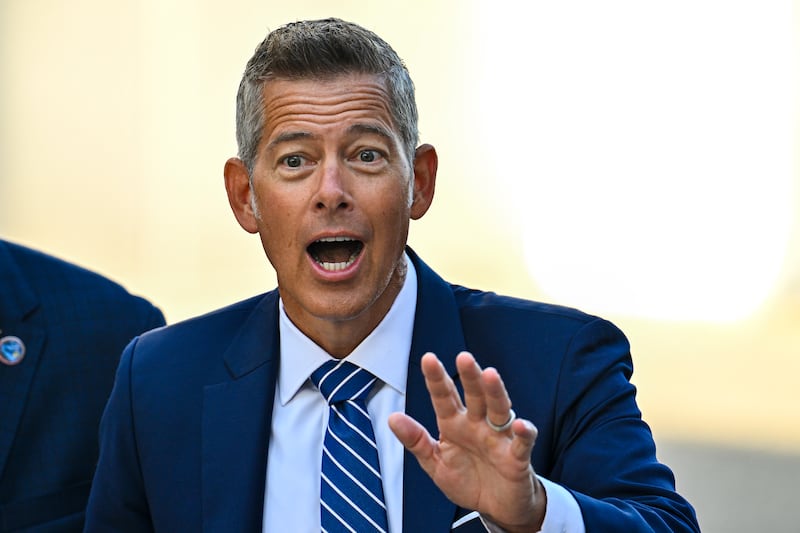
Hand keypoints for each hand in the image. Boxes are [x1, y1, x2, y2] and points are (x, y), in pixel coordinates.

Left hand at [388, 352, 545, 532]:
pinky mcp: (517, 458)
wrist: (497, 508)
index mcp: (455, 425)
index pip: (445, 397)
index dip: (437, 379)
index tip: (428, 359)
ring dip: (495, 392)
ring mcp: (498, 439)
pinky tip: (520, 425)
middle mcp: (478, 426)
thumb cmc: (468, 481)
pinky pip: (522, 443)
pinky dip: (523, 433)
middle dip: (469, 376)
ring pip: (499, 410)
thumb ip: (416, 441)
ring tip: (490, 375)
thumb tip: (392, 418)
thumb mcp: (435, 463)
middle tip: (463, 357)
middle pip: (475, 396)